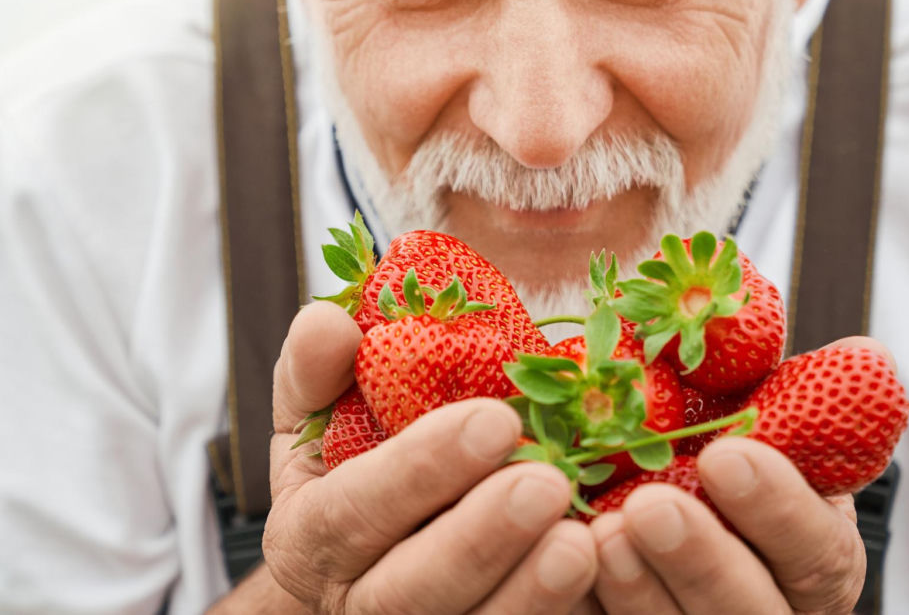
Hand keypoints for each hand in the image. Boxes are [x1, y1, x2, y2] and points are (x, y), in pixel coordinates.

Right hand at [263, 301, 598, 612]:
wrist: (373, 543)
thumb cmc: (350, 463)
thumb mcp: (318, 415)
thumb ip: (314, 371)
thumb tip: (326, 323)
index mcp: (310, 536)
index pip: (352, 510)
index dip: (419, 469)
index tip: (495, 419)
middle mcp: (355, 601)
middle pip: (409, 591)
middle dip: (479, 538)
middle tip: (547, 483)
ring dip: (527, 592)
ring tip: (581, 543)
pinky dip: (550, 611)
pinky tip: (598, 569)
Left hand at [587, 336, 887, 613]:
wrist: (651, 478)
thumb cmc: (711, 441)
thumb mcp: (750, 411)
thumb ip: (781, 389)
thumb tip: (864, 351)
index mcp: (812, 554)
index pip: (816, 551)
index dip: (777, 510)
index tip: (724, 456)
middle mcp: (768, 607)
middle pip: (749, 612)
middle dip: (701, 560)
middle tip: (649, 506)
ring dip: (637, 591)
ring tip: (598, 532)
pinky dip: (585, 604)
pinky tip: (557, 563)